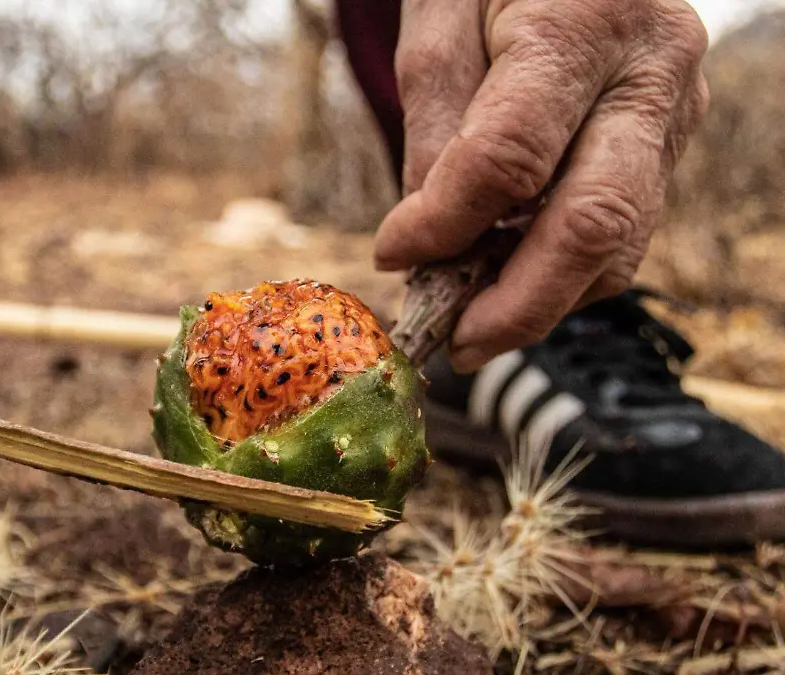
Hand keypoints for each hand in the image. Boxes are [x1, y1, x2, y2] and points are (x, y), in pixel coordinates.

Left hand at [375, 0, 709, 371]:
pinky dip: (563, 273)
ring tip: (470, 324)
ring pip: (620, 244)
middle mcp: (651, 74)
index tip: (392, 254)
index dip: (444, 223)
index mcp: (585, 25)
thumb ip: (436, 120)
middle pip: (593, 223)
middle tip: (455, 346)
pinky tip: (508, 281)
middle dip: (518, 305)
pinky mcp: (669, 144)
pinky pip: (623, 231)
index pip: (510, 159)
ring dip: (541, 301)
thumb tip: (428, 238)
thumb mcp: (438, 16)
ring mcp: (674, 114)